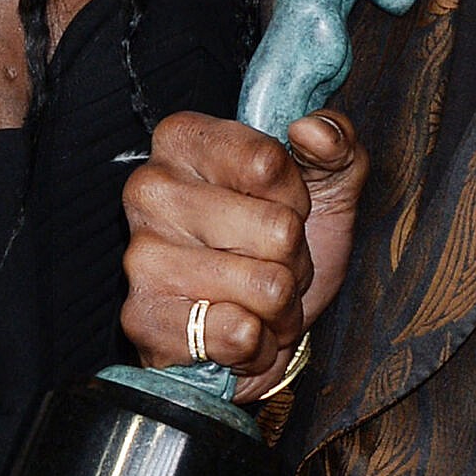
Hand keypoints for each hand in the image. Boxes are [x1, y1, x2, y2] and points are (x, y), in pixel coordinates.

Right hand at [122, 109, 365, 402]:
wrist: (261, 328)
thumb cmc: (285, 243)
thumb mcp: (327, 181)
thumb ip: (335, 140)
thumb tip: (309, 130)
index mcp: (183, 140)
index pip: (267, 163)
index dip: (295, 198)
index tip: (282, 207)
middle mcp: (149, 189)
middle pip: (277, 230)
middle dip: (294, 259)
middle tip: (271, 262)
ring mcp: (140, 256)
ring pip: (267, 287)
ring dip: (280, 306)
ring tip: (255, 298)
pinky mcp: (143, 319)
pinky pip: (240, 335)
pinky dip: (257, 344)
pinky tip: (237, 331)